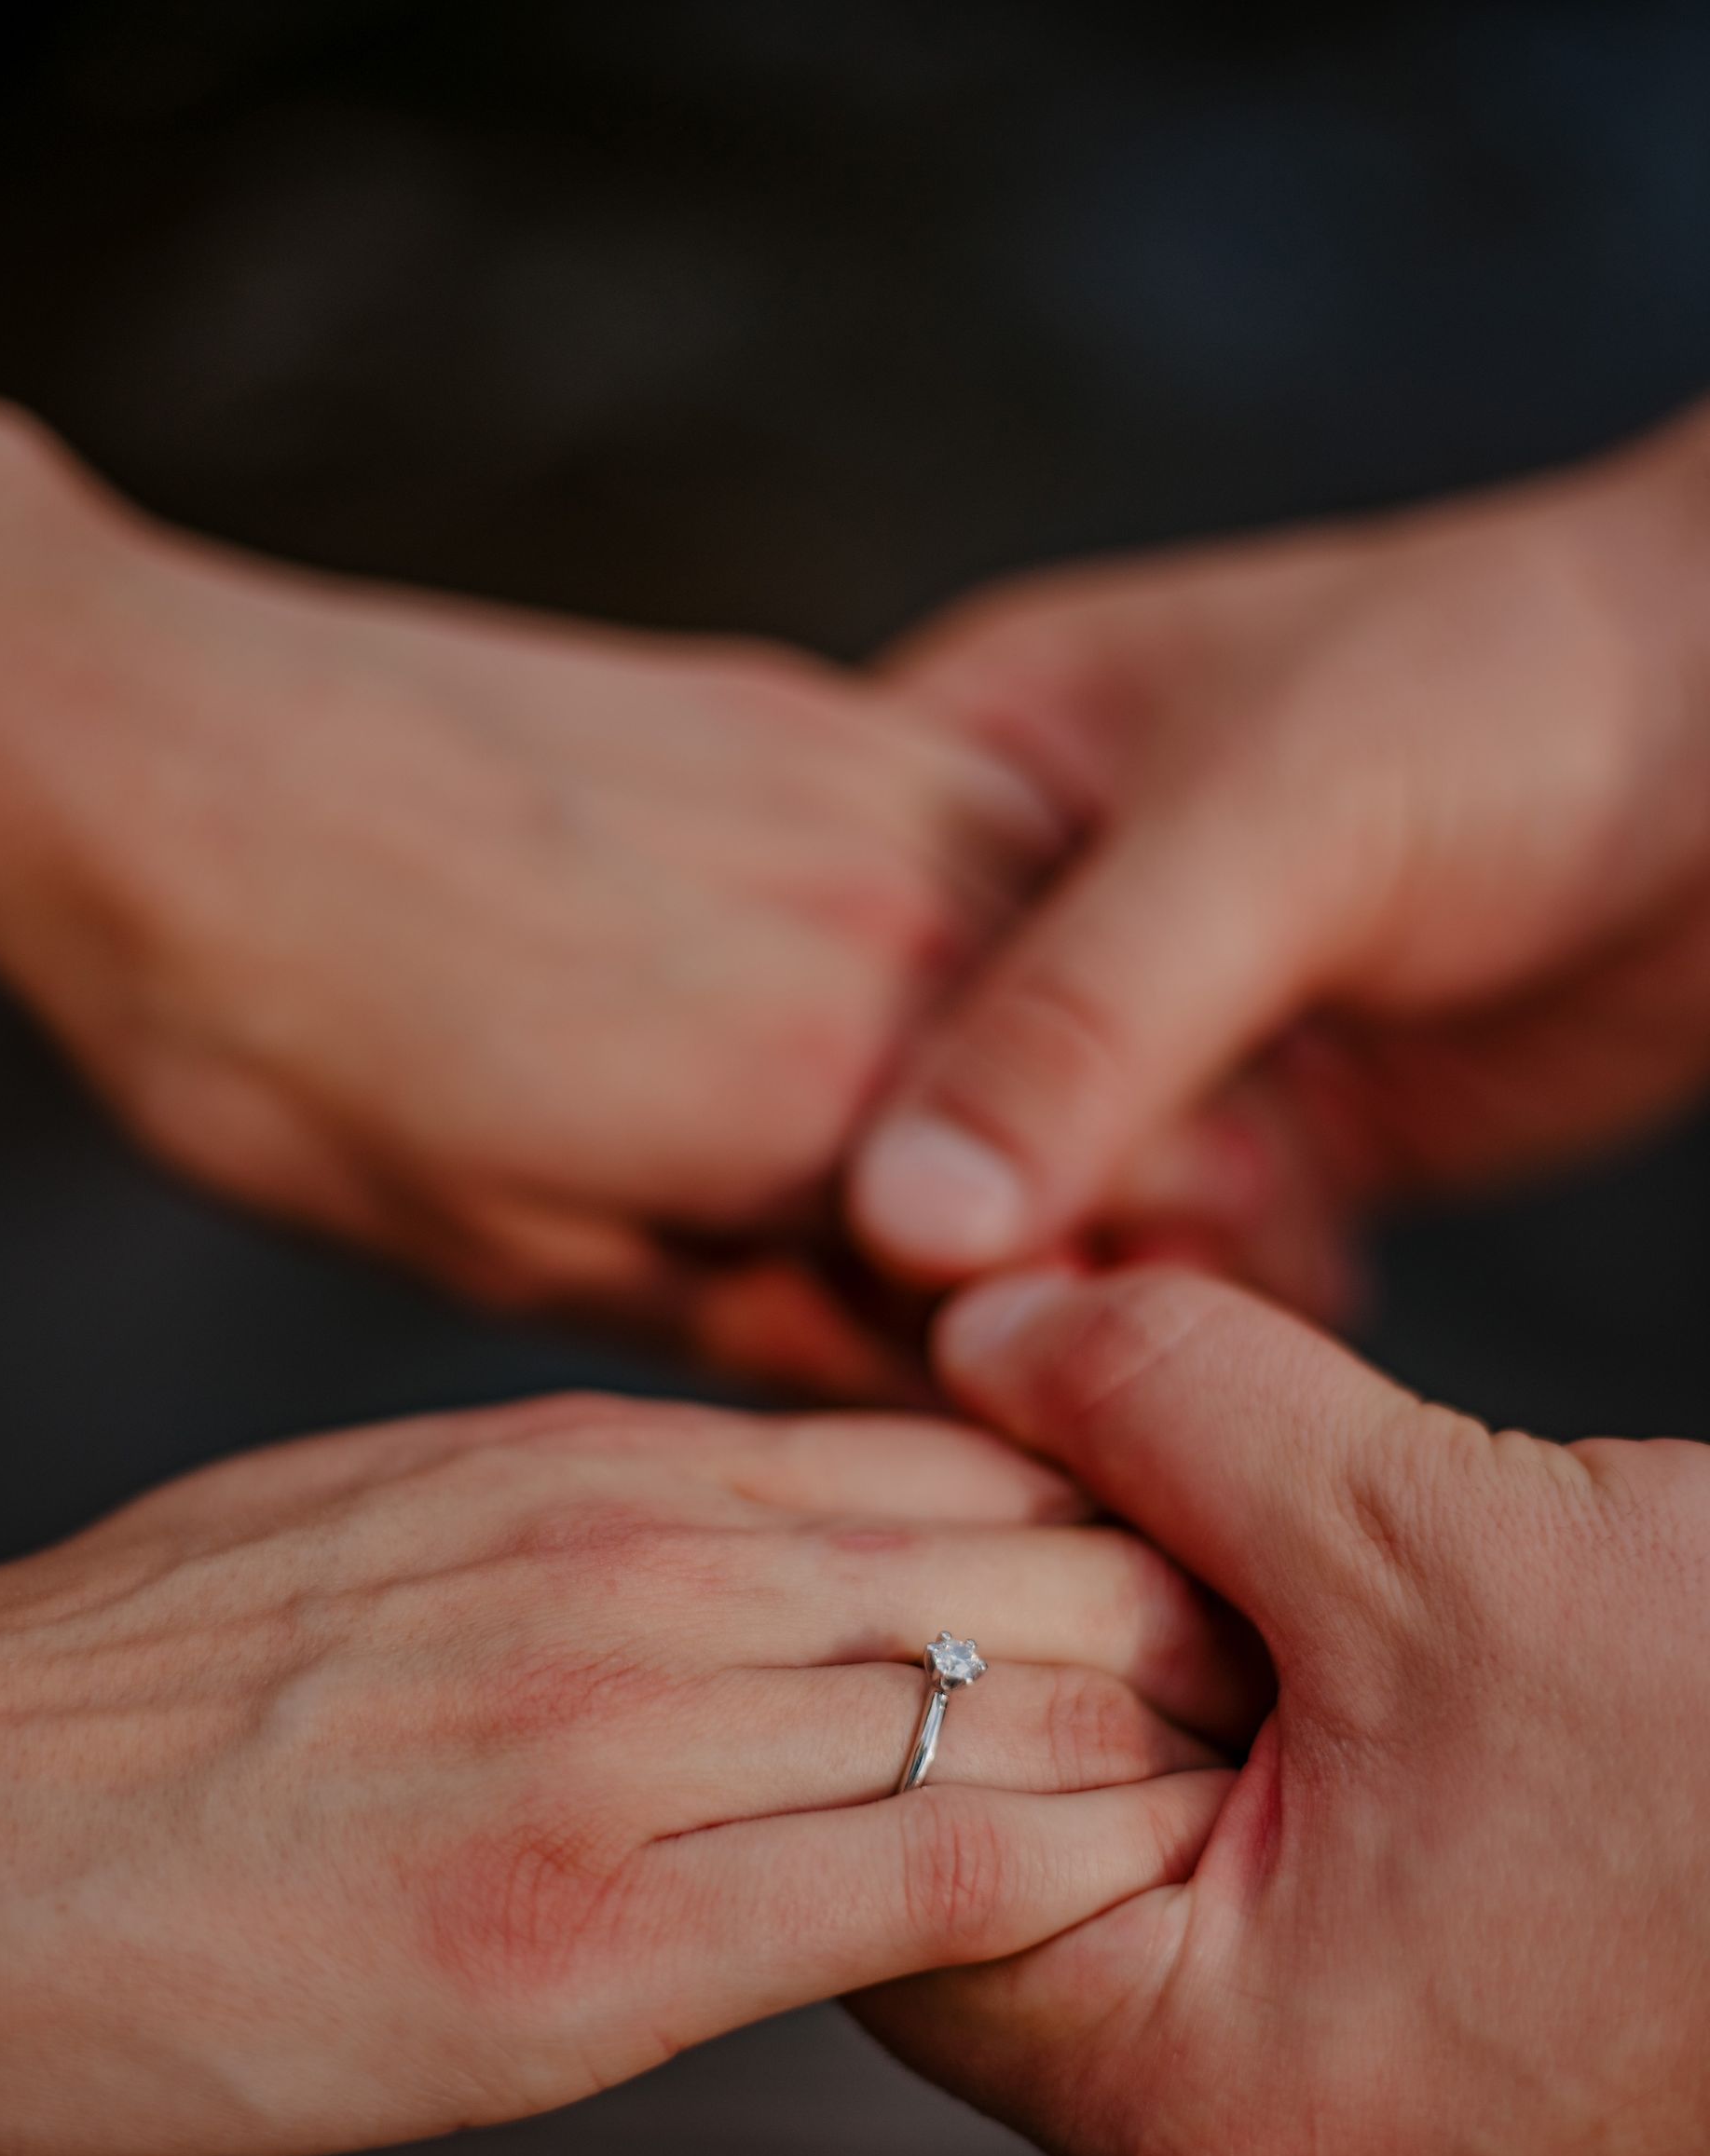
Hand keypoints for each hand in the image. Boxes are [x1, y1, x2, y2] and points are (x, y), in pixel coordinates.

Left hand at [0, 389, 1057, 1388]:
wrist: (148, 748)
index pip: (1086, 1241)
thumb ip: (740, 1310)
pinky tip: (975, 976)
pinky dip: (1033, 915)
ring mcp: (857, 786)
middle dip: (1163, 1207)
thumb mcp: (501, 1250)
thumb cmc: (276, 1030)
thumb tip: (894, 1365)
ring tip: (1075, 1152)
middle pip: (1143, 1092)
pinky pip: (1003, 814)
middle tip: (1113, 1283)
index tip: (1103, 1381)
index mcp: (820, 1101)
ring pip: (1099, 948)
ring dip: (1118, 1056)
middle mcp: (887, 924)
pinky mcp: (800, 705)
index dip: (1113, 1329)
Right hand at [0, 1386, 1241, 2155]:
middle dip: (1186, 1622)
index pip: (952, 1451)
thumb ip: (594, 1512)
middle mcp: (638, 1562)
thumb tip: (755, 1529)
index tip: (1197, 1577)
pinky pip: (916, 1882)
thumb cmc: (147, 1689)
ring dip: (1161, 1756)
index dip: (1112, 1513)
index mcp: (594, 1459)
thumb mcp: (395, 1513)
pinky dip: (1057, 1887)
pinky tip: (1135, 1911)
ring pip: (1010, 1703)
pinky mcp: (585, 1939)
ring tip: (1263, 1806)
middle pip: (1026, 1553)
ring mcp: (622, 1739)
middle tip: (1290, 1689)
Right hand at [850, 405, 1709, 1312]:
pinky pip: (1173, 1260)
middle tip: (1084, 1299)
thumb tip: (903, 1221)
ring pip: (1039, 1217)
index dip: (813, 1142)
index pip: (798, 989)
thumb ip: (1083, 1021)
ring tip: (1206, 1285)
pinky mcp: (1262, 1127)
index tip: (874, 1281)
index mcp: (963, 764)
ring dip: (1113, 1285)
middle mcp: (1031, 912)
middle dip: (992, 1238)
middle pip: (902, 1128)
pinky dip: (1211, 1305)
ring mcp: (1151, 1031)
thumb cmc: (1519, 689)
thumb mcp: (1277, 829)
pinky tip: (1278, 1300)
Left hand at [856, 1264, 1709, 2155]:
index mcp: (1207, 2117)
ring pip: (1146, 1928)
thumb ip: (1159, 1403)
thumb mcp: (1427, 1525)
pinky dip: (1261, 1813)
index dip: (901, 1661)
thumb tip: (979, 1316)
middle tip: (1043, 1500)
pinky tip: (1324, 1677)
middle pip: (1014, 1909)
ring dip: (1152, 1739)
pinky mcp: (1459, 2151)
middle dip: (1023, 1687)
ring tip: (1205, 1571)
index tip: (908, 1500)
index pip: (898, 1881)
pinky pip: (1269, 1969)